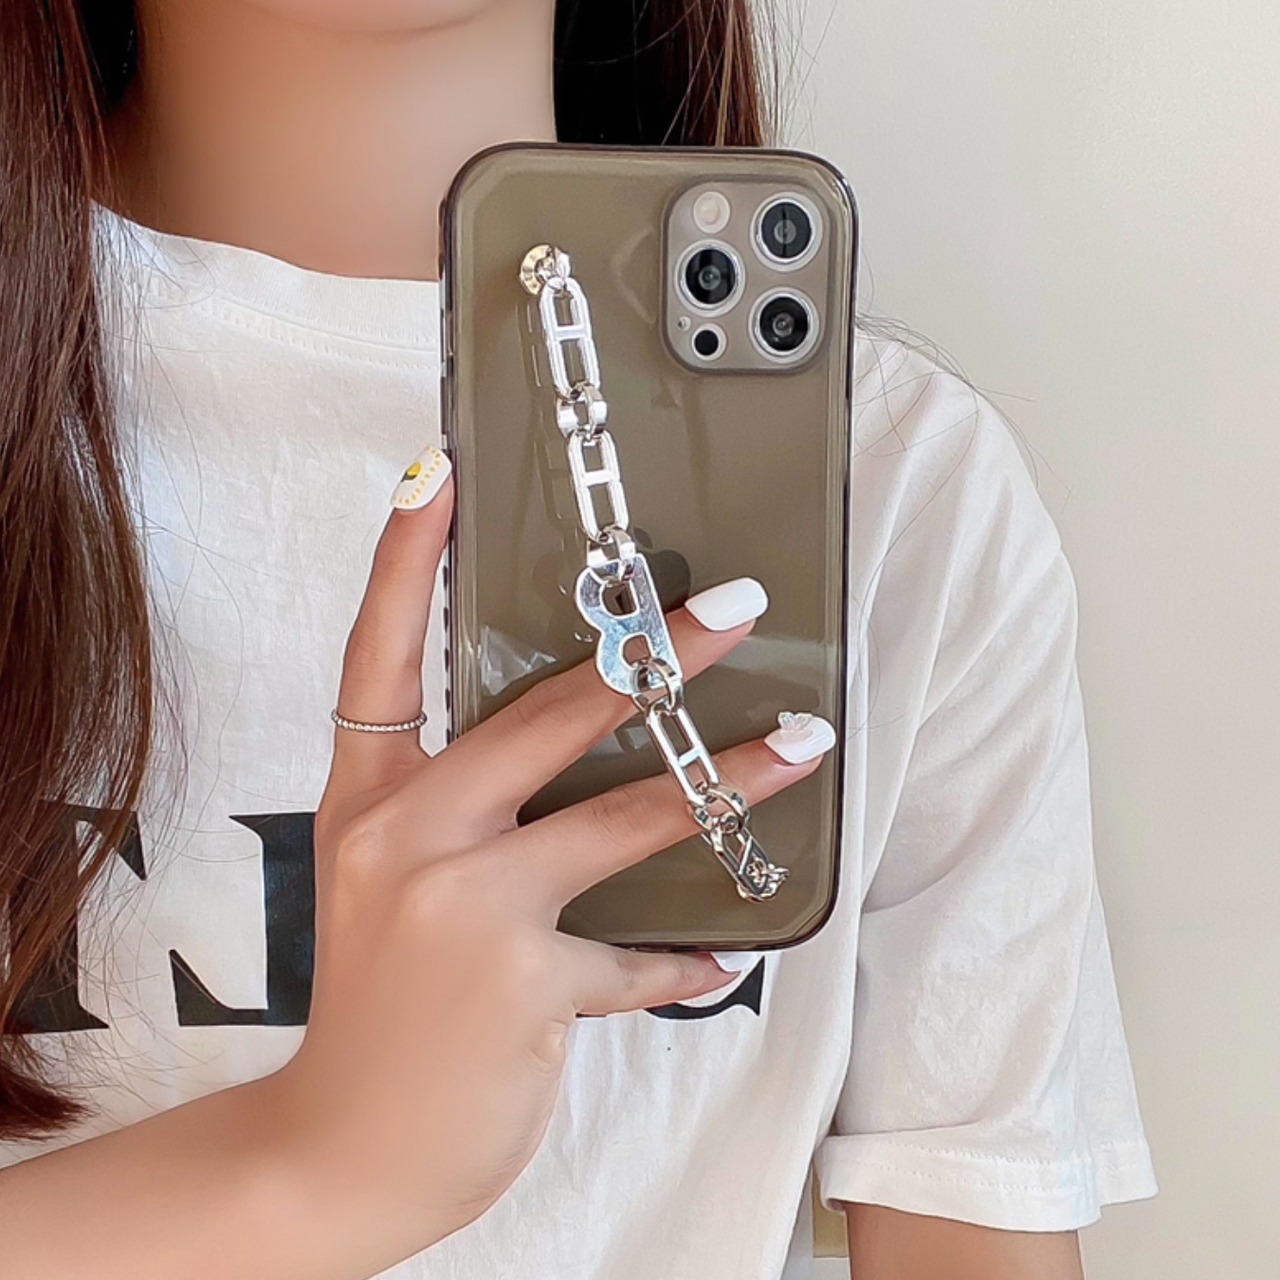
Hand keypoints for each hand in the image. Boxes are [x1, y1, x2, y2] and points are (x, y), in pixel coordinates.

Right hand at [265, 462, 826, 1269]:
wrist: (339, 1146)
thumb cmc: (377, 1006)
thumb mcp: (390, 889)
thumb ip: (465, 820)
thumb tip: (586, 764)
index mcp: (367, 801)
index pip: (376, 653)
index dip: (405, 560)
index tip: (438, 473)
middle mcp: (405, 838)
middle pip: (540, 715)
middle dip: (645, 655)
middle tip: (732, 605)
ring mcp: (461, 912)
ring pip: (617, 822)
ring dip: (719, 782)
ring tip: (798, 741)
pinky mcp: (522, 987)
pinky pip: (635, 959)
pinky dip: (679, 957)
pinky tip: (718, 948)